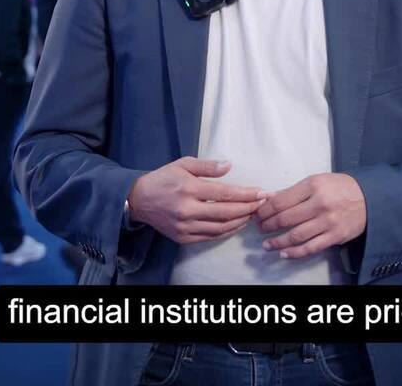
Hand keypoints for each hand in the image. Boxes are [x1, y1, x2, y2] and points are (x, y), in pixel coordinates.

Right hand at [127, 157, 264, 244]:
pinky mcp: (183, 237)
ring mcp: (185, 226)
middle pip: (227, 212)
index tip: (262, 193)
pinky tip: (235, 224)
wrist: (139, 200)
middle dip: (248, 209)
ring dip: (240, 222)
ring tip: (252, 214)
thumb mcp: (183, 164)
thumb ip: (208, 166)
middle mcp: (187, 210)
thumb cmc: (163, 178)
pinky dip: (226, 231)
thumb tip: (229, 166)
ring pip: (220, 228)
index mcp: (189, 188)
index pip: (225, 193)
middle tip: (262, 205)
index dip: (247, 194)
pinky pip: (210, 237)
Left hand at [254, 173, 365, 259]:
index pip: (281, 200)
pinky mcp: (335, 236)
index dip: (265, 210)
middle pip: (286, 218)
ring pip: (296, 235)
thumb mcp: (316, 181)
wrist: (370, 198)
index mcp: (313, 186)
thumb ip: (292, 191)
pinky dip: (295, 252)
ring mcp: (328, 221)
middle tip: (260, 228)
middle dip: (268, 225)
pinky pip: (310, 247)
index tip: (258, 214)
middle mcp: (320, 203)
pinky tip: (284, 253)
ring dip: (278, 242)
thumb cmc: (339, 188)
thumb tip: (268, 197)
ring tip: (266, 245)